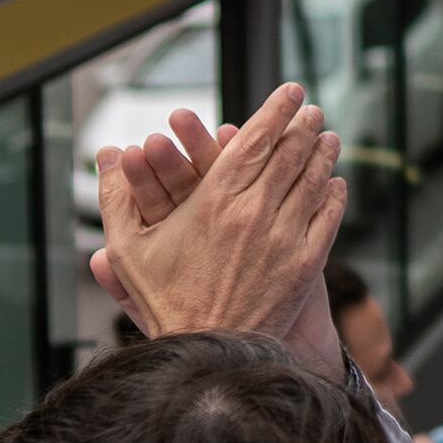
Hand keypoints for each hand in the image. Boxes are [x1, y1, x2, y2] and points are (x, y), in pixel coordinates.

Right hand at [91, 85, 347, 358]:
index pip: (255, 140)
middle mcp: (256, 212)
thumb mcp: (129, 248)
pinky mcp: (305, 266)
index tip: (290, 92)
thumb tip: (107, 155)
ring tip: (328, 136)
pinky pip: (326, 219)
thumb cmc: (164, 301)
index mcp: (215, 199)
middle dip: (304, 126)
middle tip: (312, 109)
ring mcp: (285, 238)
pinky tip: (335, 184)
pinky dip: (333, 196)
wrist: (206, 350)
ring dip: (323, 154)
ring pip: (313, 181)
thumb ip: (117, 196)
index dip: (276, 111)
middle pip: (290, 154)